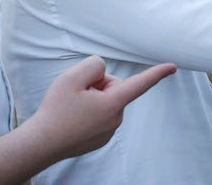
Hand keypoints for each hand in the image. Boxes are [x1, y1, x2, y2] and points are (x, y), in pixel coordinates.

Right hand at [28, 56, 176, 158]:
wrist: (38, 144)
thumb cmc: (55, 111)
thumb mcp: (72, 77)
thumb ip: (94, 66)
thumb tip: (102, 72)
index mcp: (114, 104)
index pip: (140, 84)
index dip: (157, 73)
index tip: (172, 66)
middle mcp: (116, 119)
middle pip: (113, 88)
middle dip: (97, 85)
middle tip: (75, 95)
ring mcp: (108, 131)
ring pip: (104, 101)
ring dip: (90, 99)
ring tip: (70, 109)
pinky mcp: (99, 139)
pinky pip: (98, 115)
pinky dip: (87, 112)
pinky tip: (71, 119)